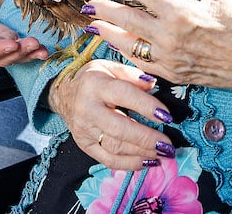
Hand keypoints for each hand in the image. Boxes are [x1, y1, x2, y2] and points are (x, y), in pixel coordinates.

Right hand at [0, 8, 47, 66]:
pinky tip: (44, 49)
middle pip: (4, 57)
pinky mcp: (6, 44)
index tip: (12, 43)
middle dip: (20, 51)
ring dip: (30, 54)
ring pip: (15, 56)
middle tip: (34, 44)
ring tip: (44, 50)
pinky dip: (32, 50)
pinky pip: (20, 49)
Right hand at [49, 59, 173, 170]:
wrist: (63, 94)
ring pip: (115, 147)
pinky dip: (130, 164)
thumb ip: (132, 75)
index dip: (147, 106)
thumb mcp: (110, 67)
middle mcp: (87, 108)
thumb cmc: (93, 79)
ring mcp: (84, 130)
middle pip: (119, 128)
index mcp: (95, 84)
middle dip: (146, 138)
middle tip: (168, 144)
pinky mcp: (84, 145)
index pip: (124, 95)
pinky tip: (148, 161)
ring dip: (142, 153)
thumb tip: (152, 85)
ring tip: (163, 154)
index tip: (167, 116)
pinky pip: (108, 160)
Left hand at [87, 0, 231, 94]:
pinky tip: (116, 45)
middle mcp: (171, 36)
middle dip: (104, 8)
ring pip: (129, 43)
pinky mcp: (173, 74)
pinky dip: (125, 53)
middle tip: (87, 1)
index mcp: (181, 12)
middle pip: (127, 18)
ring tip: (92, 24)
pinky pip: (141, 63)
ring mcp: (170, 58)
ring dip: (108, 32)